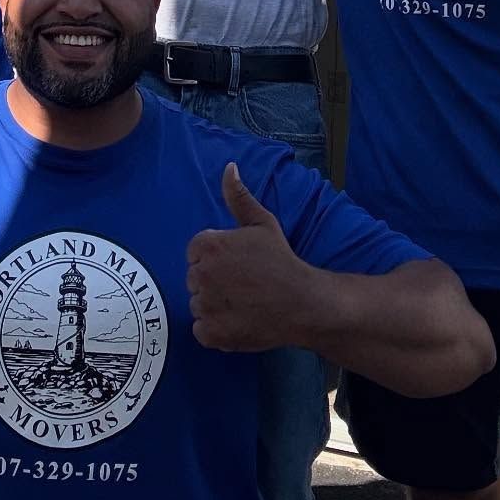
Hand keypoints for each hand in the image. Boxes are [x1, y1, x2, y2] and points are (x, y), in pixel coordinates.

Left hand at [186, 164, 311, 351]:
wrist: (304, 303)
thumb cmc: (282, 261)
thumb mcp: (262, 223)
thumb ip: (238, 197)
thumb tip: (229, 167)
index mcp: (207, 244)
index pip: (196, 252)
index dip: (218, 258)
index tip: (239, 265)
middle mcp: (200, 273)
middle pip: (195, 277)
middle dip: (214, 281)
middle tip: (245, 284)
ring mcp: (204, 305)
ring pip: (198, 303)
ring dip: (214, 305)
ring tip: (244, 302)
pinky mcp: (210, 332)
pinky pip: (201, 329)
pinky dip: (216, 329)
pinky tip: (239, 320)